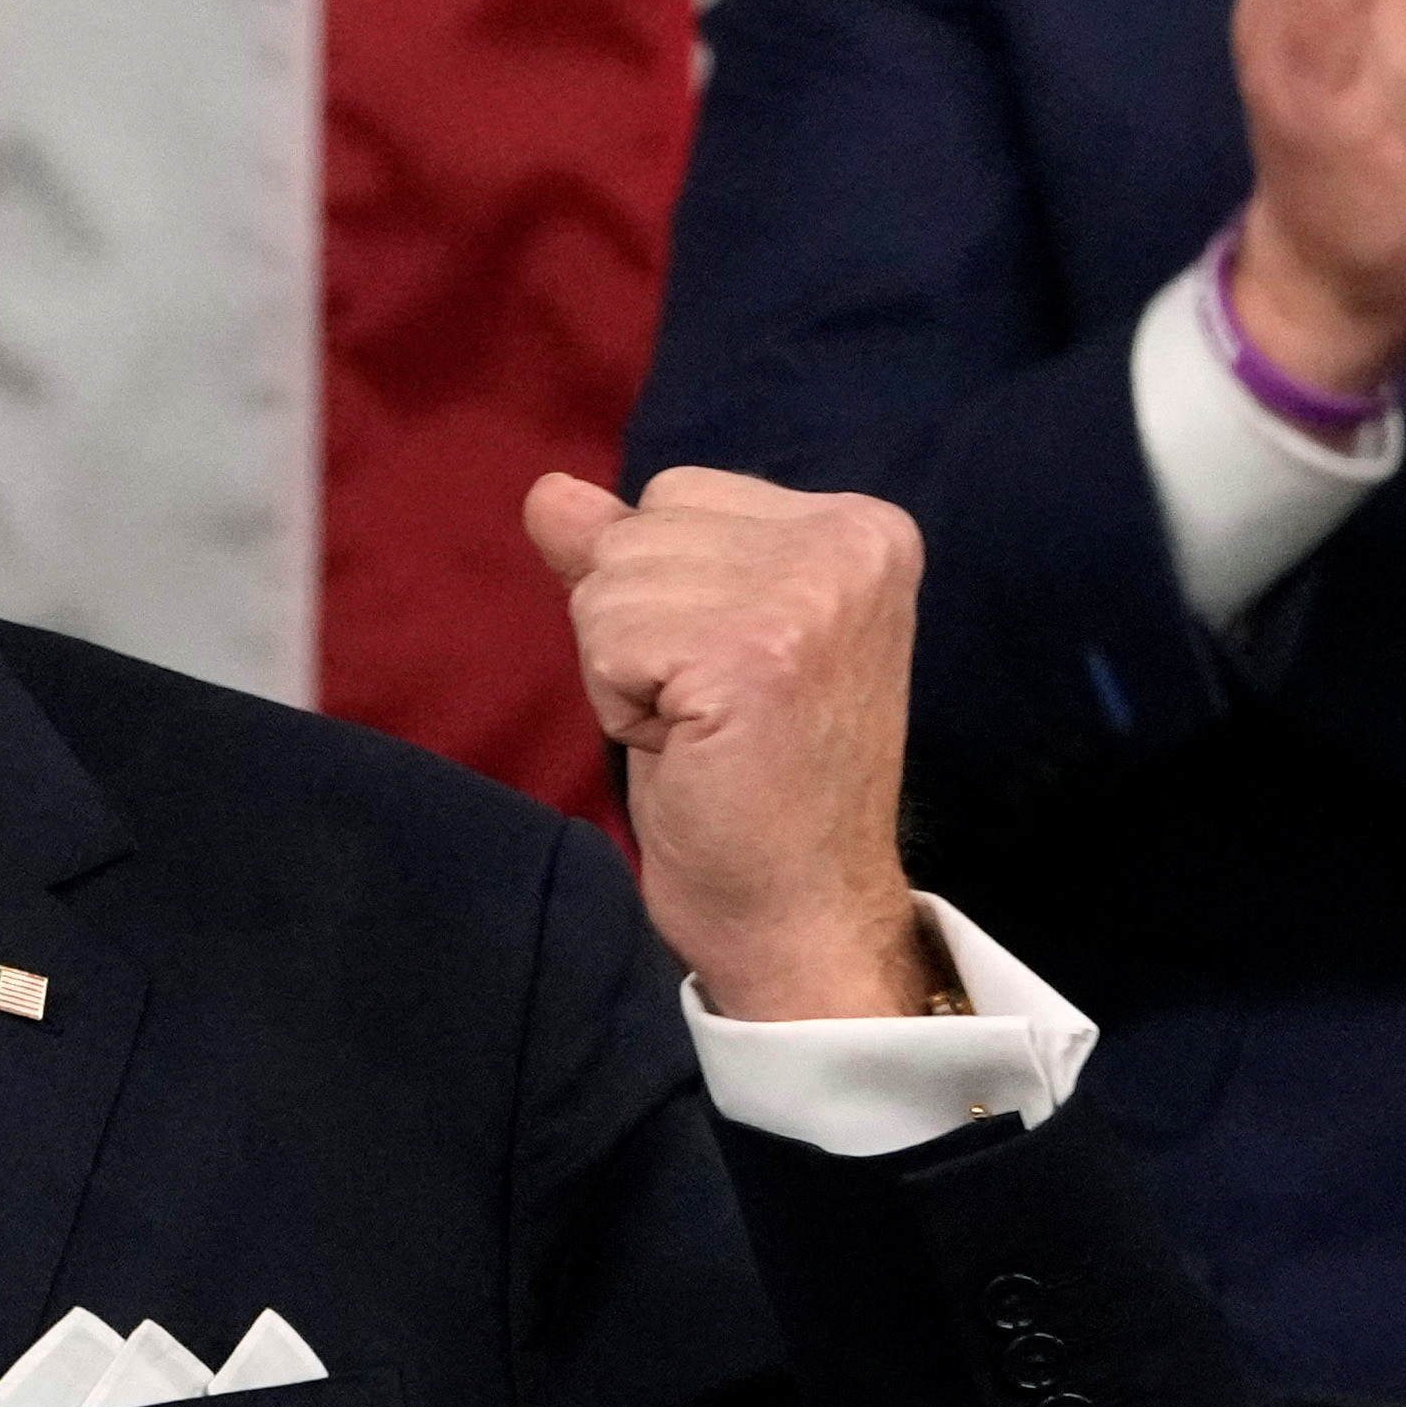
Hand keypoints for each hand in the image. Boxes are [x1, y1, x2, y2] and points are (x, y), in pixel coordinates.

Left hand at [522, 468, 939, 1021]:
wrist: (803, 913)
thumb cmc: (754, 786)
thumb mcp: (693, 639)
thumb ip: (634, 554)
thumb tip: (547, 493)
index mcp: (858, 526)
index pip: (677, 493)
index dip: (670, 594)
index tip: (735, 675)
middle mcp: (849, 541)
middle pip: (638, 530)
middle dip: (640, 628)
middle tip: (714, 714)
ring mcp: (807, 594)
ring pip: (609, 582)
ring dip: (625, 671)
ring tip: (703, 733)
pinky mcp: (752, 651)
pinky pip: (604, 639)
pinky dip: (619, 706)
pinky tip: (688, 750)